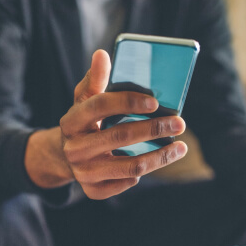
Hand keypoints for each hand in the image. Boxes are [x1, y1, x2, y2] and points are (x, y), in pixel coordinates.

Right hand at [25, 50, 187, 198]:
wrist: (64, 156)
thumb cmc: (85, 122)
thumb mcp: (85, 100)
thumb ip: (95, 79)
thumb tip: (102, 54)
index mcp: (71, 120)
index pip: (100, 106)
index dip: (128, 102)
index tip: (155, 102)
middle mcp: (74, 148)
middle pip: (120, 136)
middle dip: (155, 129)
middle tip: (180, 123)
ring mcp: (83, 172)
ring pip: (131, 166)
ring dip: (161, 156)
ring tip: (181, 147)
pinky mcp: (92, 190)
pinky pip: (126, 182)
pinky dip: (143, 173)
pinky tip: (154, 161)